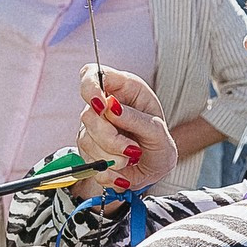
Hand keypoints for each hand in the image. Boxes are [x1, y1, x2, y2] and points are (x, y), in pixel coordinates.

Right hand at [76, 64, 174, 192]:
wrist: (155, 169)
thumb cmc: (159, 143)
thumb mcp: (158, 131)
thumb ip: (136, 118)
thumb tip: (111, 106)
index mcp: (123, 89)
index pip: (93, 74)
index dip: (90, 87)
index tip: (101, 106)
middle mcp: (104, 106)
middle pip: (88, 114)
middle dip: (109, 137)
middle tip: (132, 150)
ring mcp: (93, 129)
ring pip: (86, 140)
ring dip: (111, 157)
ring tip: (132, 159)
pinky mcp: (88, 151)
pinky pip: (88, 162)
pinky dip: (108, 172)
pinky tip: (121, 172)